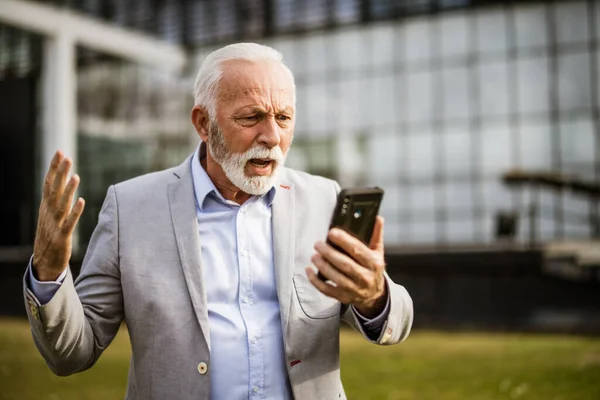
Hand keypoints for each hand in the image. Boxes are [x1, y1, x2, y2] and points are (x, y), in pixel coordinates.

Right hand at [32, 151, 84, 280]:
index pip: (49, 183)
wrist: (44, 262)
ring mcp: (54, 225)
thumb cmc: (50, 236)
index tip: (59, 152)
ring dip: (68, 190)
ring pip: (61, 204)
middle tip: (67, 157)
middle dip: (60, 173)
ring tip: (75, 176)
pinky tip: (81, 201)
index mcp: (46, 206)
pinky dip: (74, 212)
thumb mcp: (50, 215)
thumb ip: (56, 198)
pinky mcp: (62, 237)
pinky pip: (69, 223)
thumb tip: (62, 180)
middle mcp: (48, 213)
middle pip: (54, 190)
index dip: (54, 168)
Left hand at [306, 216, 386, 318]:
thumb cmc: (373, 269)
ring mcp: (354, 289)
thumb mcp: (378, 252)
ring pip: (336, 277)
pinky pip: (327, 290)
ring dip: (323, 266)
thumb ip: (376, 235)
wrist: (374, 295)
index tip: (332, 232)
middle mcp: (365, 277)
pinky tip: (309, 270)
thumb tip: (377, 218)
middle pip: (345, 264)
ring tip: (314, 256)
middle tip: (318, 244)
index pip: (358, 250)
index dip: (344, 241)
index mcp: (374, 263)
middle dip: (329, 253)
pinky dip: (316, 281)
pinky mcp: (343, 297)